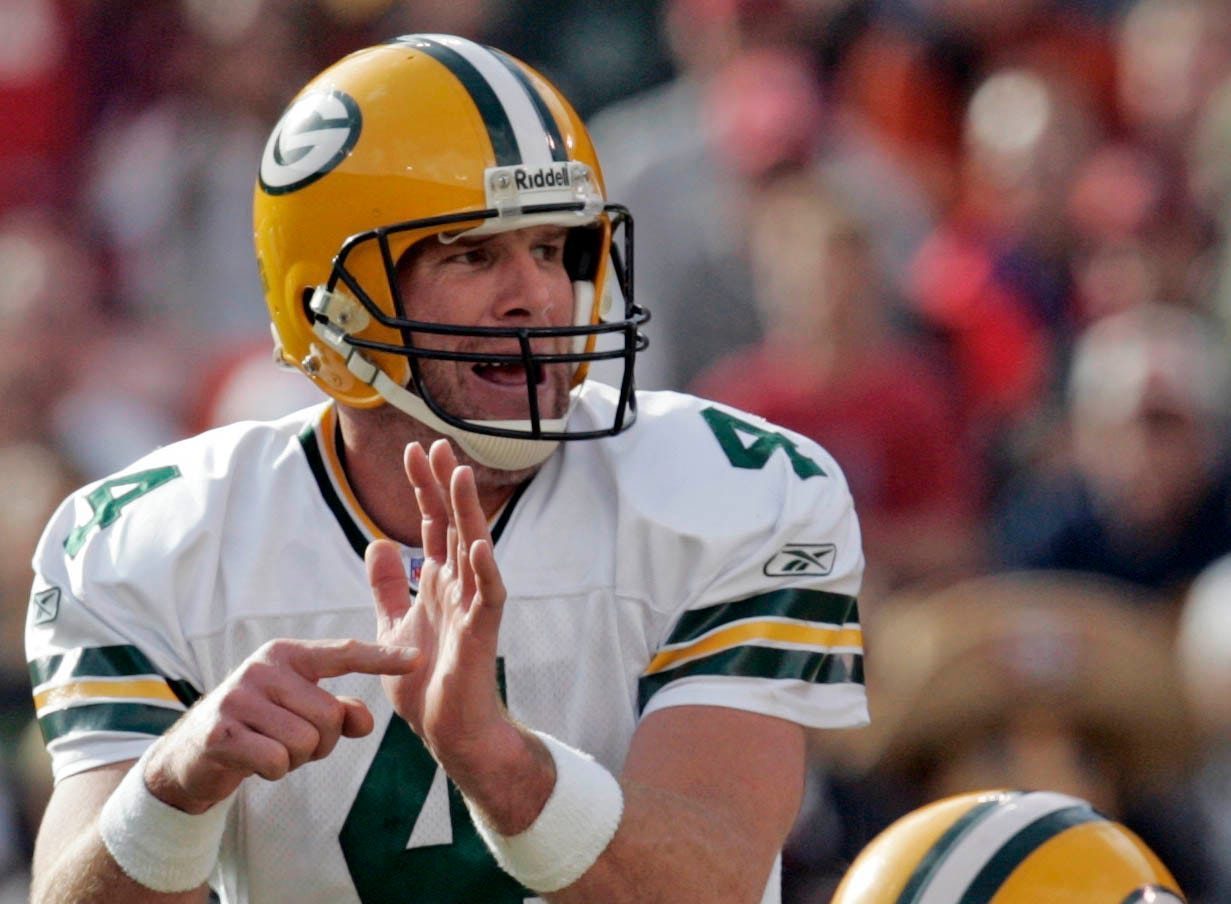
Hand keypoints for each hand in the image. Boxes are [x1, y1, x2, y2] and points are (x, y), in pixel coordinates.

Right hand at [144, 638, 417, 813]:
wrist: (192, 753)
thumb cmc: (260, 727)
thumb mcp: (302, 713)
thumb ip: (340, 712)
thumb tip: (365, 719)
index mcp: (288, 655)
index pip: (344, 654)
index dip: (382, 658)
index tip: (418, 659)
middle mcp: (264, 668)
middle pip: (330, 715)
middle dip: (321, 742)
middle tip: (293, 743)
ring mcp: (239, 697)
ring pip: (306, 742)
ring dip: (296, 759)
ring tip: (271, 749)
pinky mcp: (221, 731)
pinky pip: (277, 761)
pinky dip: (274, 771)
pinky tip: (254, 761)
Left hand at [367, 439, 511, 770]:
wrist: (447, 732)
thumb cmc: (426, 684)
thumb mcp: (393, 626)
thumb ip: (388, 586)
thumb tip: (378, 543)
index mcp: (439, 582)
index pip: (431, 523)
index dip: (423, 488)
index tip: (412, 451)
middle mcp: (459, 586)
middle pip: (452, 524)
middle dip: (443, 485)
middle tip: (434, 444)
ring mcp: (473, 607)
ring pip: (473, 549)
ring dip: (467, 513)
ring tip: (460, 475)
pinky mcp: (482, 634)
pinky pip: (487, 596)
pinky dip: (483, 571)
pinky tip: (476, 545)